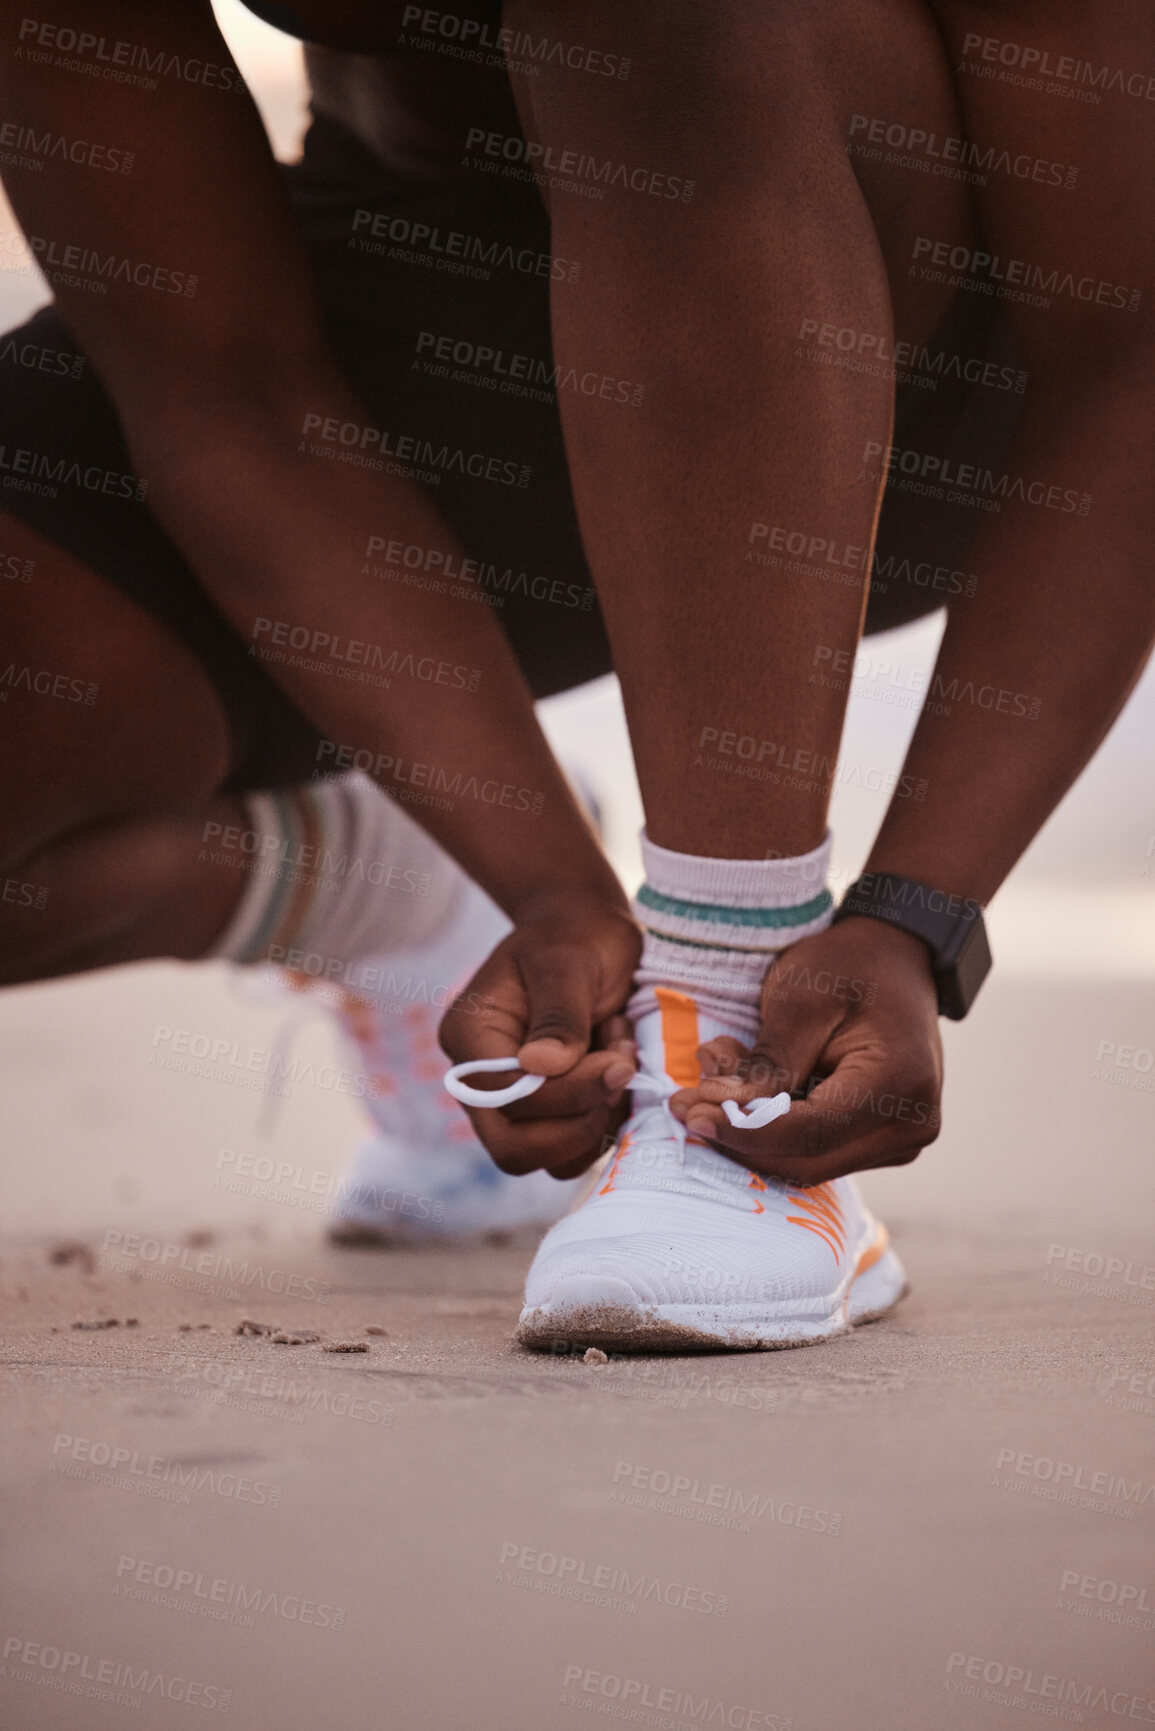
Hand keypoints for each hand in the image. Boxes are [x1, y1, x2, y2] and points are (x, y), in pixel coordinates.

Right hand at [438, 889, 641, 1176]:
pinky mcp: (551, 1113)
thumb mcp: (568, 959)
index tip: (617, 1062)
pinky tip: (619, 1067)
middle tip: (621, 1068)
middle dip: (580, 1119)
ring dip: (600, 1118)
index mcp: (470, 1037)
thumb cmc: (574, 934)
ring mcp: (515, 1102)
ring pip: (551, 1158)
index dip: (564, 1095)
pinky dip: (609, 1118)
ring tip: (620, 1054)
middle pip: (514, 1147)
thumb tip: (540, 1067)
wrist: (587, 930)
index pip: (502, 1098)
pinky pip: (578, 1148)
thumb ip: (558, 1014)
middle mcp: (482, 1079)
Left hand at [670, 917, 943, 1184]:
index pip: (811, 1133)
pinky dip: (773, 1125)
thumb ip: (768, 1063)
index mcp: (899, 1084)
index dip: (746, 1131)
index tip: (691, 1115)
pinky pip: (816, 1148)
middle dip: (740, 1136)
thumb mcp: (801, 998)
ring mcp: (899, 1139)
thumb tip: (719, 1111)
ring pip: (807, 1160)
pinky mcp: (880, 1140)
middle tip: (684, 1102)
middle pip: (808, 1159)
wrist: (895, 957)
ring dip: (751, 1129)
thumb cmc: (849, 965)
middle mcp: (910, 1125)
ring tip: (716, 1075)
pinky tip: (745, 1085)